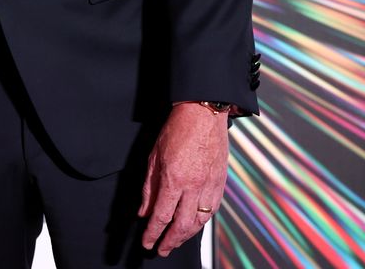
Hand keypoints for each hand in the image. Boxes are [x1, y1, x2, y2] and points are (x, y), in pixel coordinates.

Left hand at [138, 102, 229, 256]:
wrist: (203, 114)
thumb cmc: (177, 130)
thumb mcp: (154, 157)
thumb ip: (149, 187)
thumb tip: (144, 211)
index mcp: (174, 179)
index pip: (161, 216)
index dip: (153, 233)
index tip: (147, 243)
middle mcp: (194, 186)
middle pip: (182, 225)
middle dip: (170, 241)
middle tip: (161, 250)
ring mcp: (210, 186)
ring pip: (199, 222)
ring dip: (186, 236)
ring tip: (175, 241)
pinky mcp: (220, 183)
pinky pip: (212, 210)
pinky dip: (201, 223)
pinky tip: (194, 226)